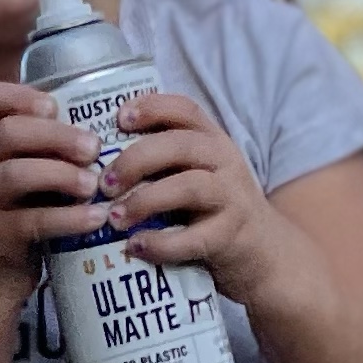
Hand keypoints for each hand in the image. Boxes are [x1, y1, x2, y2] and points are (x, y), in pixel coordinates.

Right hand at [0, 79, 99, 295]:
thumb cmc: (16, 214)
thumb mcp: (20, 174)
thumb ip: (43, 148)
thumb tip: (99, 124)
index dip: (23, 96)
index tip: (56, 107)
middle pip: (9, 133)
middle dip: (57, 136)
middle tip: (95, 147)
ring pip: (16, 174)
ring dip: (62, 174)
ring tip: (95, 183)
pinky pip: (32, 221)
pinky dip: (69, 218)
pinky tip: (96, 217)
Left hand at [103, 88, 295, 304]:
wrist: (263, 254)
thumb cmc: (213, 211)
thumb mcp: (196, 174)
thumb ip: (163, 161)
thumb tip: (98, 160)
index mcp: (212, 140)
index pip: (185, 109)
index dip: (151, 108)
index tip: (118, 119)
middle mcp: (225, 162)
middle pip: (180, 146)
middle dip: (135, 160)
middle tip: (104, 183)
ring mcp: (231, 199)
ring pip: (188, 187)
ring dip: (145, 200)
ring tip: (115, 217)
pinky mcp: (231, 237)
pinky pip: (193, 238)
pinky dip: (161, 243)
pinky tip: (136, 246)